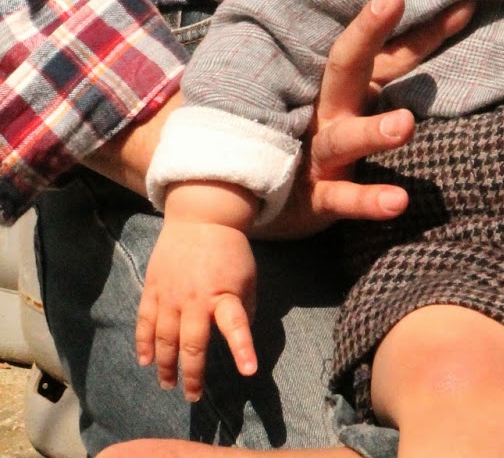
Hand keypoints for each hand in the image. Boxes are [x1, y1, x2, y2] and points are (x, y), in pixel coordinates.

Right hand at [136, 192, 258, 400]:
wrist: (201, 216)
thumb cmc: (229, 249)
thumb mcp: (247, 275)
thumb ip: (243, 307)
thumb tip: (239, 336)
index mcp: (223, 295)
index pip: (236, 326)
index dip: (242, 349)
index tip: (249, 371)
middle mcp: (195, 299)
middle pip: (191, 345)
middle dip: (192, 375)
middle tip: (193, 396)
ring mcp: (170, 295)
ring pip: (164, 339)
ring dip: (166, 366)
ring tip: (167, 385)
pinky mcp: (153, 289)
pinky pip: (144, 322)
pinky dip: (143, 344)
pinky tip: (145, 361)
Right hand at [258, 0, 472, 238]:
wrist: (262, 195)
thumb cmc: (328, 136)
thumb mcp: (359, 100)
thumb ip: (395, 69)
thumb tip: (448, 25)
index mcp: (349, 85)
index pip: (391, 51)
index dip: (427, 29)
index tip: (465, 6)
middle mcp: (332, 109)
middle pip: (347, 66)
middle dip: (367, 32)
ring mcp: (321, 151)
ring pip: (345, 137)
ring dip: (373, 131)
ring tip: (405, 125)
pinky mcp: (316, 196)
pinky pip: (342, 198)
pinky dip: (368, 200)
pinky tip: (399, 202)